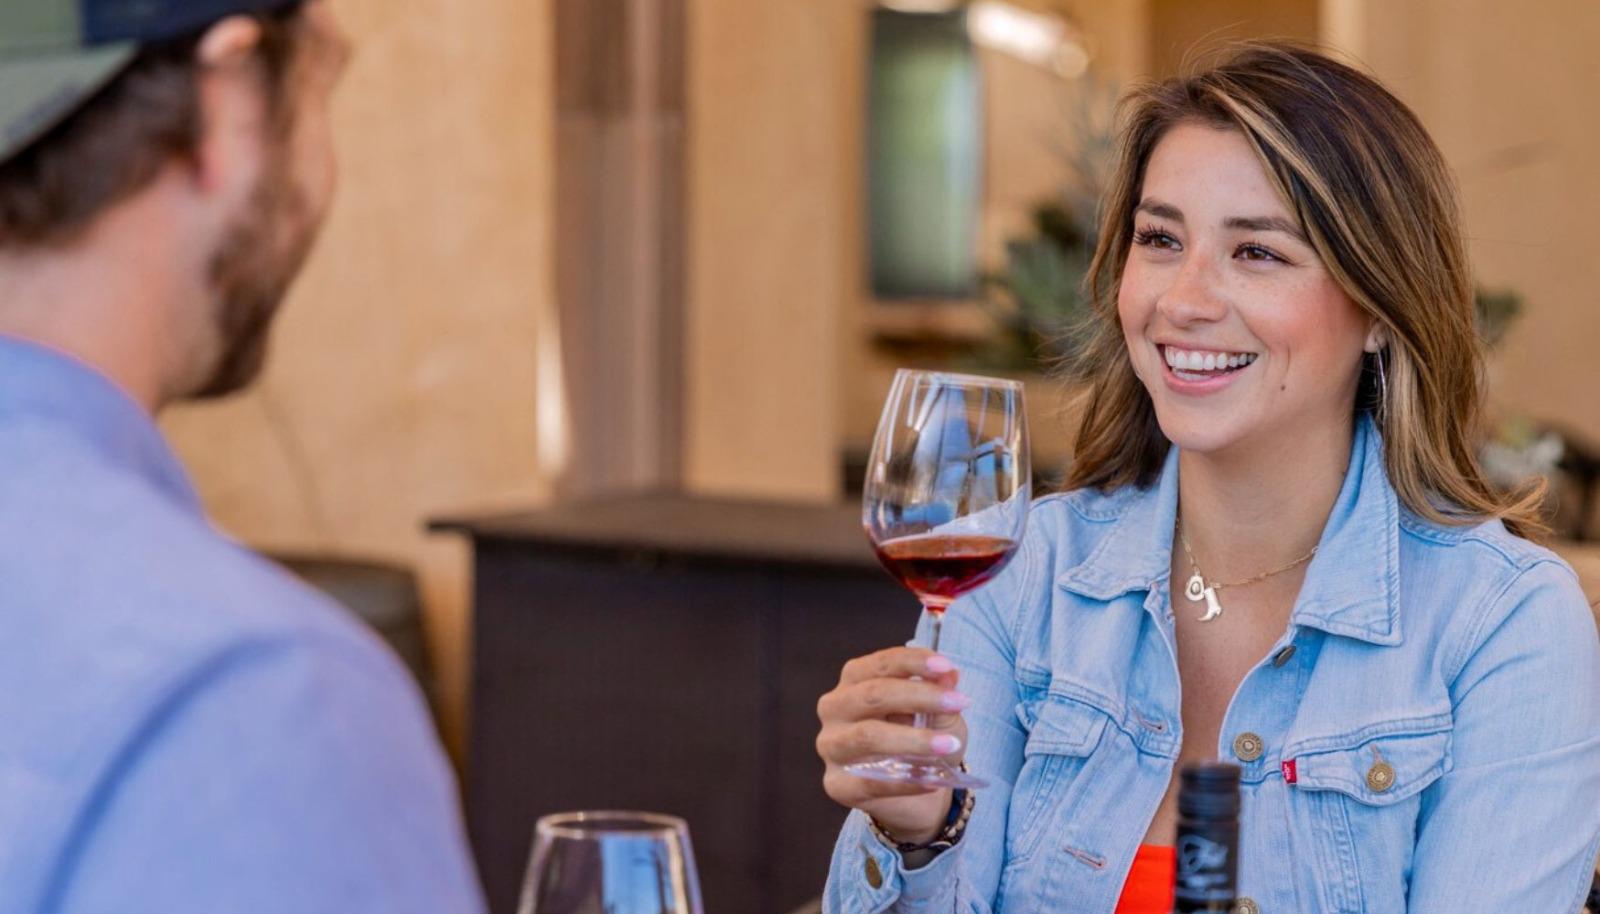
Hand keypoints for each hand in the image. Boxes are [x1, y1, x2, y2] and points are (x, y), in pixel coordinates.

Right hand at [815, 647, 969, 843]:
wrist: (913, 796)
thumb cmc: (920, 744)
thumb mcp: (938, 716)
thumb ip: (940, 695)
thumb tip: (949, 675)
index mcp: (855, 681)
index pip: (881, 664)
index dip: (913, 661)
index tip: (945, 667)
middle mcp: (835, 708)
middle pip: (873, 695)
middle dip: (918, 696)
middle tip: (957, 703)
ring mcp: (831, 746)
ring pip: (867, 736)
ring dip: (913, 739)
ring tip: (949, 744)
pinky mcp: (837, 784)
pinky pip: (870, 782)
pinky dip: (905, 781)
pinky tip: (933, 780)